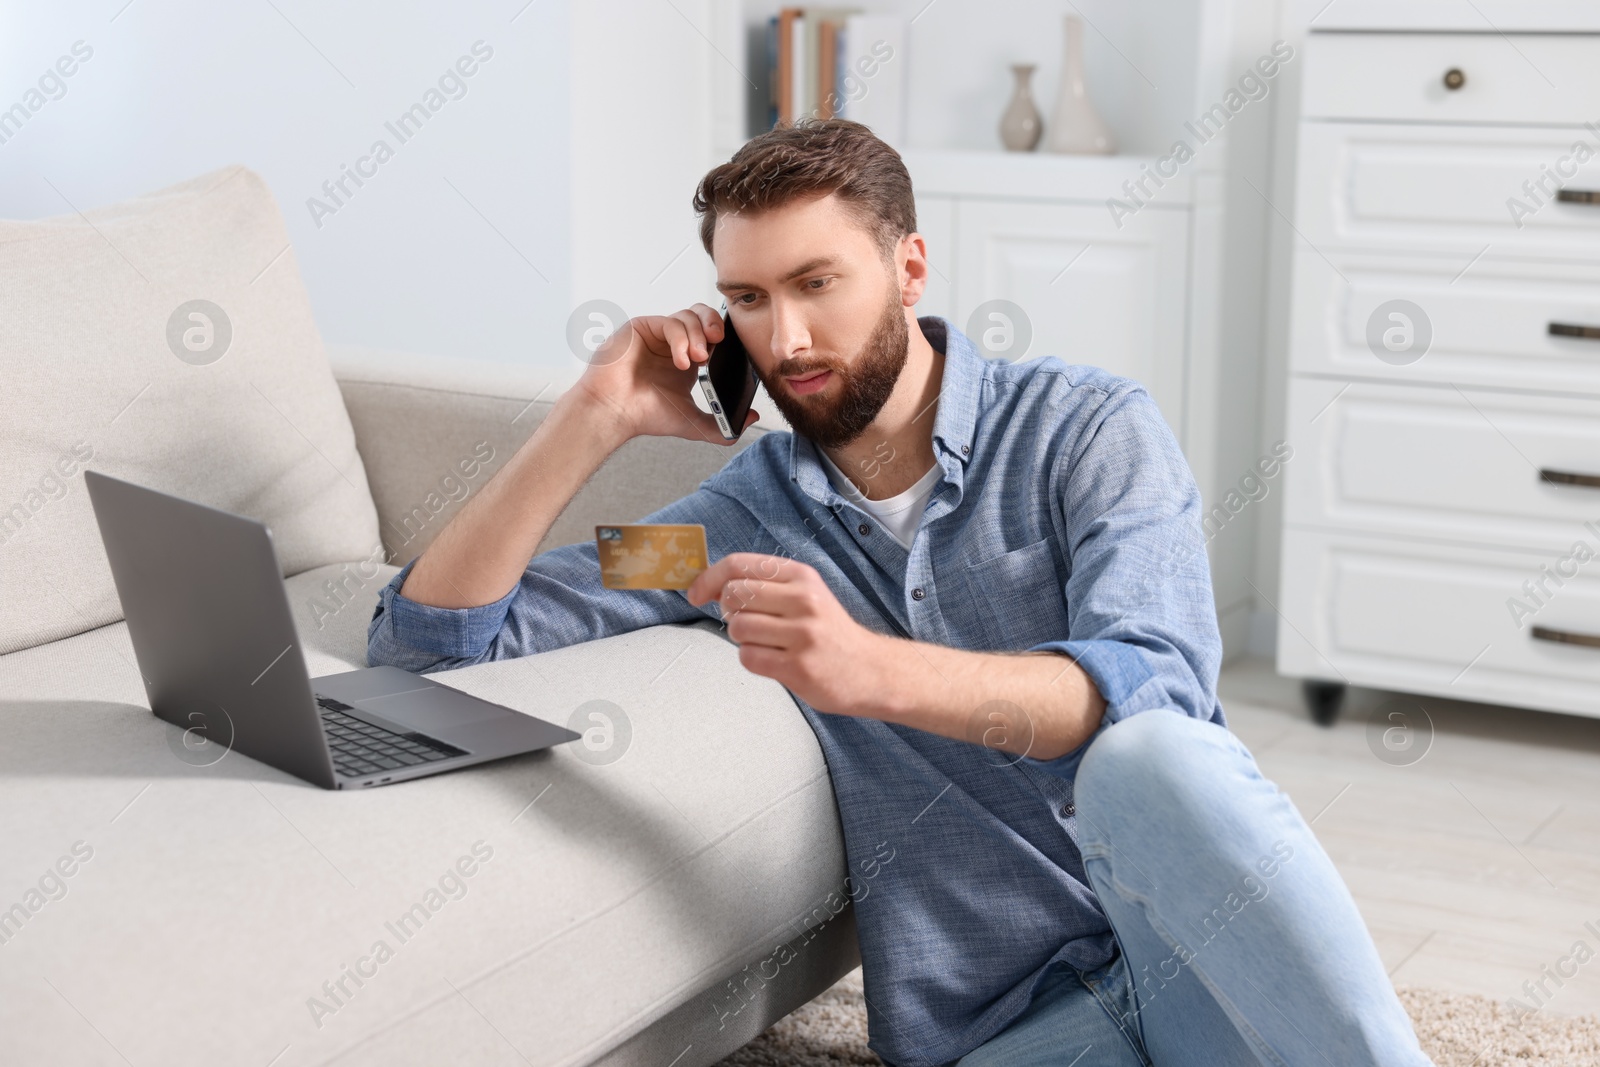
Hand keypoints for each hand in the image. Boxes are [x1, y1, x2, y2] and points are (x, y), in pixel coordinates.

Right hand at [572, 303, 759, 444]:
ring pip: (686, 316)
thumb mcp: (692, 422)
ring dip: (698, 335)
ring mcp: (656, 333)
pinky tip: (682, 360)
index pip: (711, 333)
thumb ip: (722, 424)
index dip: (724, 336)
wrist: (614, 414)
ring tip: (698, 360)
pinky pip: (669, 322)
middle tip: (719, 342)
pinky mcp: (640, 327)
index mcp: (686, 358)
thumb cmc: (645, 415)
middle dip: (714, 324)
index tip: (733, 350)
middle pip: (701, 315)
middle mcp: (672, 343)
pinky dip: (680, 339)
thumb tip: (751, 418)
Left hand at [686, 552, 889, 715]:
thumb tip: (712, 585)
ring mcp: (802, 635)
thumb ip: (765, 585)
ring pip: (738, 628)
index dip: (708, 578)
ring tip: (767, 642)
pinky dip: (752, 659)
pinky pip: (748, 657)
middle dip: (729, 611)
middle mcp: (804, 600)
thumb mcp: (805, 594)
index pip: (740, 565)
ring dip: (743, 638)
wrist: (870, 669)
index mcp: (802, 576)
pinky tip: (774, 660)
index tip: (697, 593)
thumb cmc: (829, 632)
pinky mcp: (798, 667)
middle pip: (733, 595)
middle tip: (746, 621)